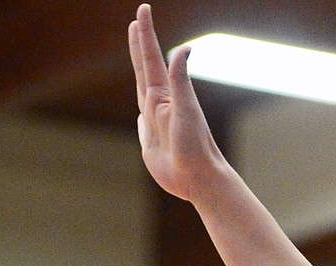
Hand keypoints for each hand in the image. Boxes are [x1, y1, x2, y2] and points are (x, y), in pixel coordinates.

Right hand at [129, 2, 226, 202]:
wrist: (199, 179)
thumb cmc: (195, 146)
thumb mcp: (187, 110)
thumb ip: (181, 80)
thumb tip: (185, 48)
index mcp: (165, 95)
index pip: (152, 58)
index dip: (146, 35)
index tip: (143, 11)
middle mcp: (159, 106)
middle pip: (145, 69)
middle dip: (140, 46)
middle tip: (136, 24)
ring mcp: (154, 124)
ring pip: (141, 91)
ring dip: (139, 72)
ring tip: (137, 61)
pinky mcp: (151, 143)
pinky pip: (142, 124)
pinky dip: (140, 113)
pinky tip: (142, 112)